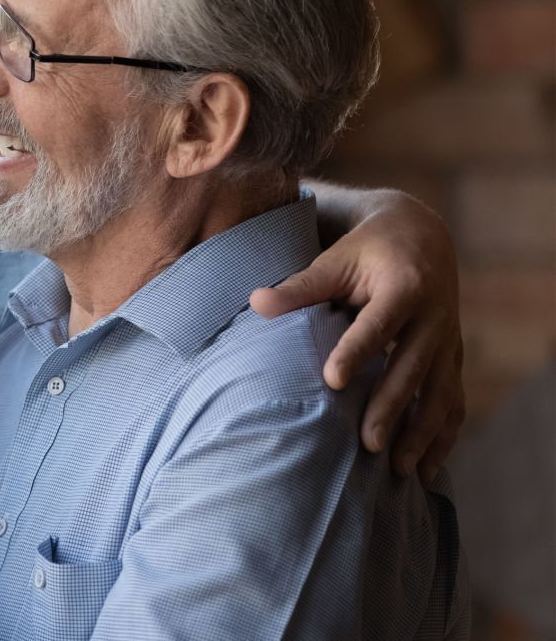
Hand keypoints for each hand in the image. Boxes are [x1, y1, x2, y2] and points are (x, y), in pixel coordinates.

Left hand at [250, 189, 462, 478]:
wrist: (423, 238)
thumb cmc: (366, 252)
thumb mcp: (335, 260)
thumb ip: (299, 287)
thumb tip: (255, 303)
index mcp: (403, 287)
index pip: (378, 325)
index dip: (356, 352)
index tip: (332, 381)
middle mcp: (434, 317)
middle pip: (413, 368)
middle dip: (392, 408)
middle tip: (368, 445)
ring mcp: (449, 342)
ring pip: (442, 394)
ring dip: (423, 434)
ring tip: (399, 471)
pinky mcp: (454, 359)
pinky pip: (454, 402)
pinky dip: (443, 437)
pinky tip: (425, 471)